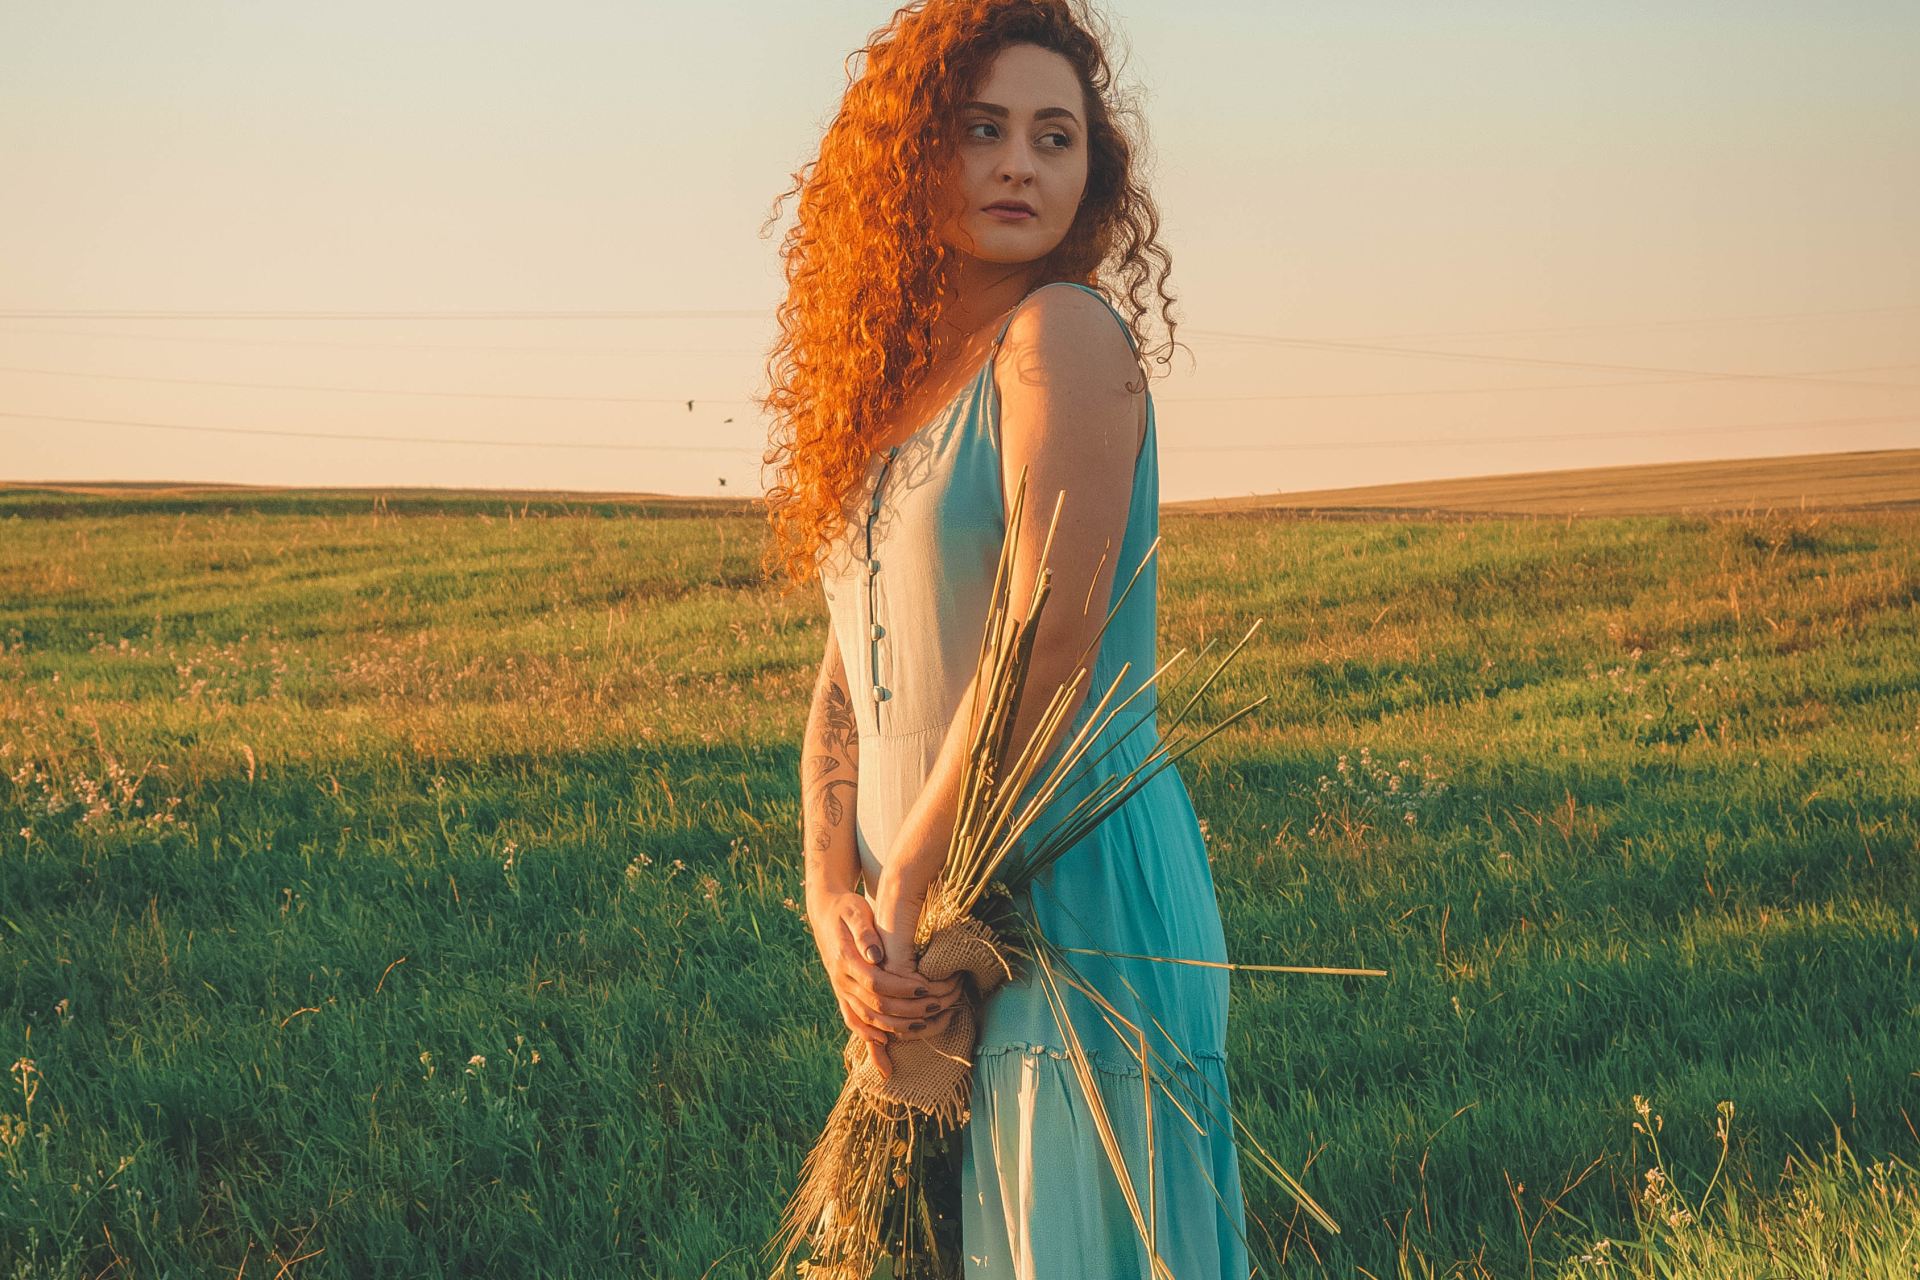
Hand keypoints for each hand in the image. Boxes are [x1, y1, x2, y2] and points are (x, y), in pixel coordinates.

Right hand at [807, 889, 963, 1079]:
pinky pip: (853, 1021)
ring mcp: (841, 990)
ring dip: (895, 1026)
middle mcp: (841, 980)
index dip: (901, 989)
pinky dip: (869, 1035)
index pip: (875, 983)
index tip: (925, 987)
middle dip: (907, 1010)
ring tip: (924, 1025)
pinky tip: (886, 1046)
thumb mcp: (855, 911)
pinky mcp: (842, 995)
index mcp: (845, 960)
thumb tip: (876, 955)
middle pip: (875, 1006)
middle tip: (935, 1007)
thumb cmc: (846, 909)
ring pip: (867, 1019)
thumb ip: (864, 932)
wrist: (823, 913)